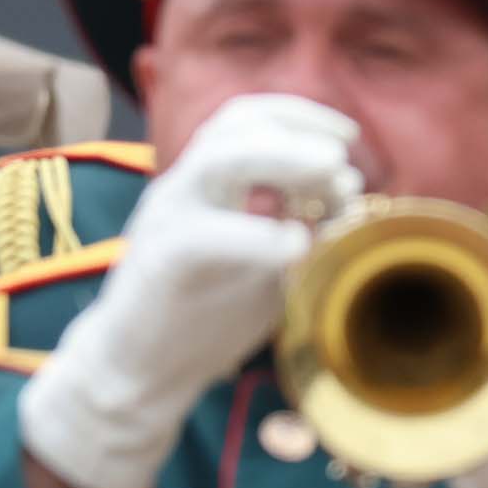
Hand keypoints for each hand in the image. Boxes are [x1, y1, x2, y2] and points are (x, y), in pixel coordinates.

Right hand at [19, 95, 361, 487]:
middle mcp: (184, 188)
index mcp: (207, 183)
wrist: (137, 372)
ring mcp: (167, 219)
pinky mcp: (158, 262)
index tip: (349, 137)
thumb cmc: (206, 313)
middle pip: (235, 126)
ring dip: (284, 161)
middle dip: (299, 134)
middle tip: (342, 164)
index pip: (247, 119)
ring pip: (216, 159)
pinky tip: (296, 248)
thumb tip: (349, 194)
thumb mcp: (265, 263)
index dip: (301, 116)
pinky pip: (205, 233)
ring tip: (333, 184)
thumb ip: (299, 226)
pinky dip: (257, 236)